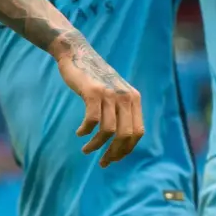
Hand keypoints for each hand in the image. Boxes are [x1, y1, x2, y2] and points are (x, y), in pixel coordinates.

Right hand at [52, 32, 143, 166]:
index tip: (113, 158)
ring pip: (108, 131)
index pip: (137, 133)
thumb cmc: (93, 77)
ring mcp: (110, 94)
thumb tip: (121, 140)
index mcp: (134, 99)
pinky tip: (80, 133)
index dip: (126, 149)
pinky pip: (92, 120)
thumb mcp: (114, 92)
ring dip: (96, 145)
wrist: (77, 53)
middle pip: (125, 135)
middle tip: (102, 162)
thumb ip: (121, 110)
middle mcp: (126, 97)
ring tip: (86, 150)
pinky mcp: (93, 92)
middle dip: (114, 153)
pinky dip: (86, 131)